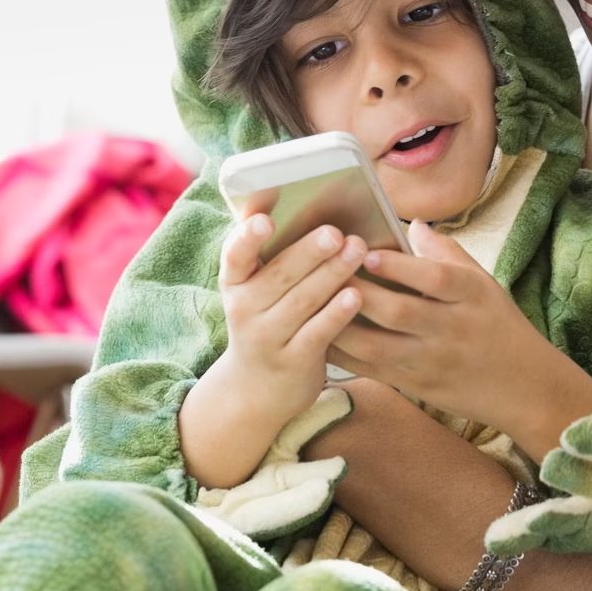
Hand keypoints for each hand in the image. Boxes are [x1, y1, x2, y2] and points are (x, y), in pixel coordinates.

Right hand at [215, 209, 368, 420]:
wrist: (258, 389)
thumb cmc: (267, 320)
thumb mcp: (256, 290)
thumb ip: (272, 255)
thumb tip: (295, 202)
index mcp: (235, 283)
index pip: (234, 256)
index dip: (247, 238)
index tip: (265, 220)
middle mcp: (244, 310)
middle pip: (279, 275)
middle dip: (309, 251)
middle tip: (336, 231)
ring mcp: (267, 338)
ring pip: (302, 301)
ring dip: (331, 274)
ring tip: (357, 250)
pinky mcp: (293, 362)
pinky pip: (317, 333)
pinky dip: (336, 313)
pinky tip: (356, 295)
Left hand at [325, 220, 549, 428]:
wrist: (525, 388)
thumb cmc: (500, 326)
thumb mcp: (485, 284)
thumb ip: (447, 253)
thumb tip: (413, 224)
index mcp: (471, 296)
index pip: (435, 278)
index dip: (400, 267)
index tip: (366, 251)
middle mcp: (452, 329)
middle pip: (399, 312)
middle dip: (358, 293)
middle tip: (324, 271)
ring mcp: (432, 361)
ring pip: (378, 346)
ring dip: (341, 325)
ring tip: (311, 302)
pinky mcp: (417, 386)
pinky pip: (372, 370)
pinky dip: (343, 354)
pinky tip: (319, 335)